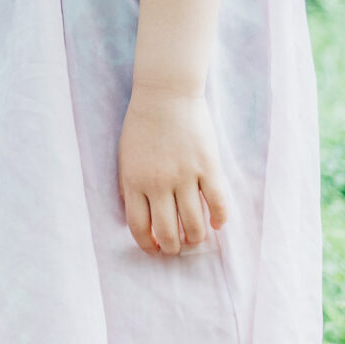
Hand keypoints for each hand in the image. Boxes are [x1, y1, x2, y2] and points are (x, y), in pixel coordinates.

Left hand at [117, 90, 230, 255]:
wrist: (165, 95)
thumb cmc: (142, 124)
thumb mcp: (125, 155)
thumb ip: (128, 184)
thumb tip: (134, 212)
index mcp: (134, 181)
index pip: (138, 226)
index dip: (148, 244)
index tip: (155, 249)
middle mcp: (159, 183)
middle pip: (168, 232)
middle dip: (173, 247)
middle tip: (178, 247)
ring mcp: (185, 176)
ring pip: (195, 224)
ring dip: (196, 238)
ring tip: (196, 238)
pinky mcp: (208, 168)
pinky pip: (218, 204)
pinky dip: (219, 220)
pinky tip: (217, 224)